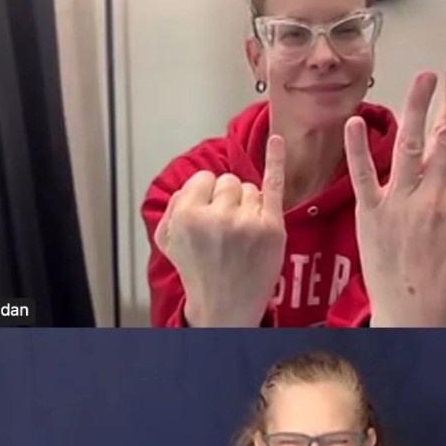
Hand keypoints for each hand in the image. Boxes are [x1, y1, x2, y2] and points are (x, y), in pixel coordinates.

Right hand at [155, 135, 287, 326]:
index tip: (209, 215)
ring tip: (242, 235)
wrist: (226, 306)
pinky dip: (276, 159)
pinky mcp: (273, 227)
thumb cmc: (200, 270)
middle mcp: (218, 217)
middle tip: (226, 229)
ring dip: (247, 206)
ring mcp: (248, 221)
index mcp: (187, 217)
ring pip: (251, 188)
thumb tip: (193, 185)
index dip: (207, 196)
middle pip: (229, 182)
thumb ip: (173, 206)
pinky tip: (277, 139)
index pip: (204, 180)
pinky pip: (274, 184)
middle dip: (228, 200)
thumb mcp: (168, 240)